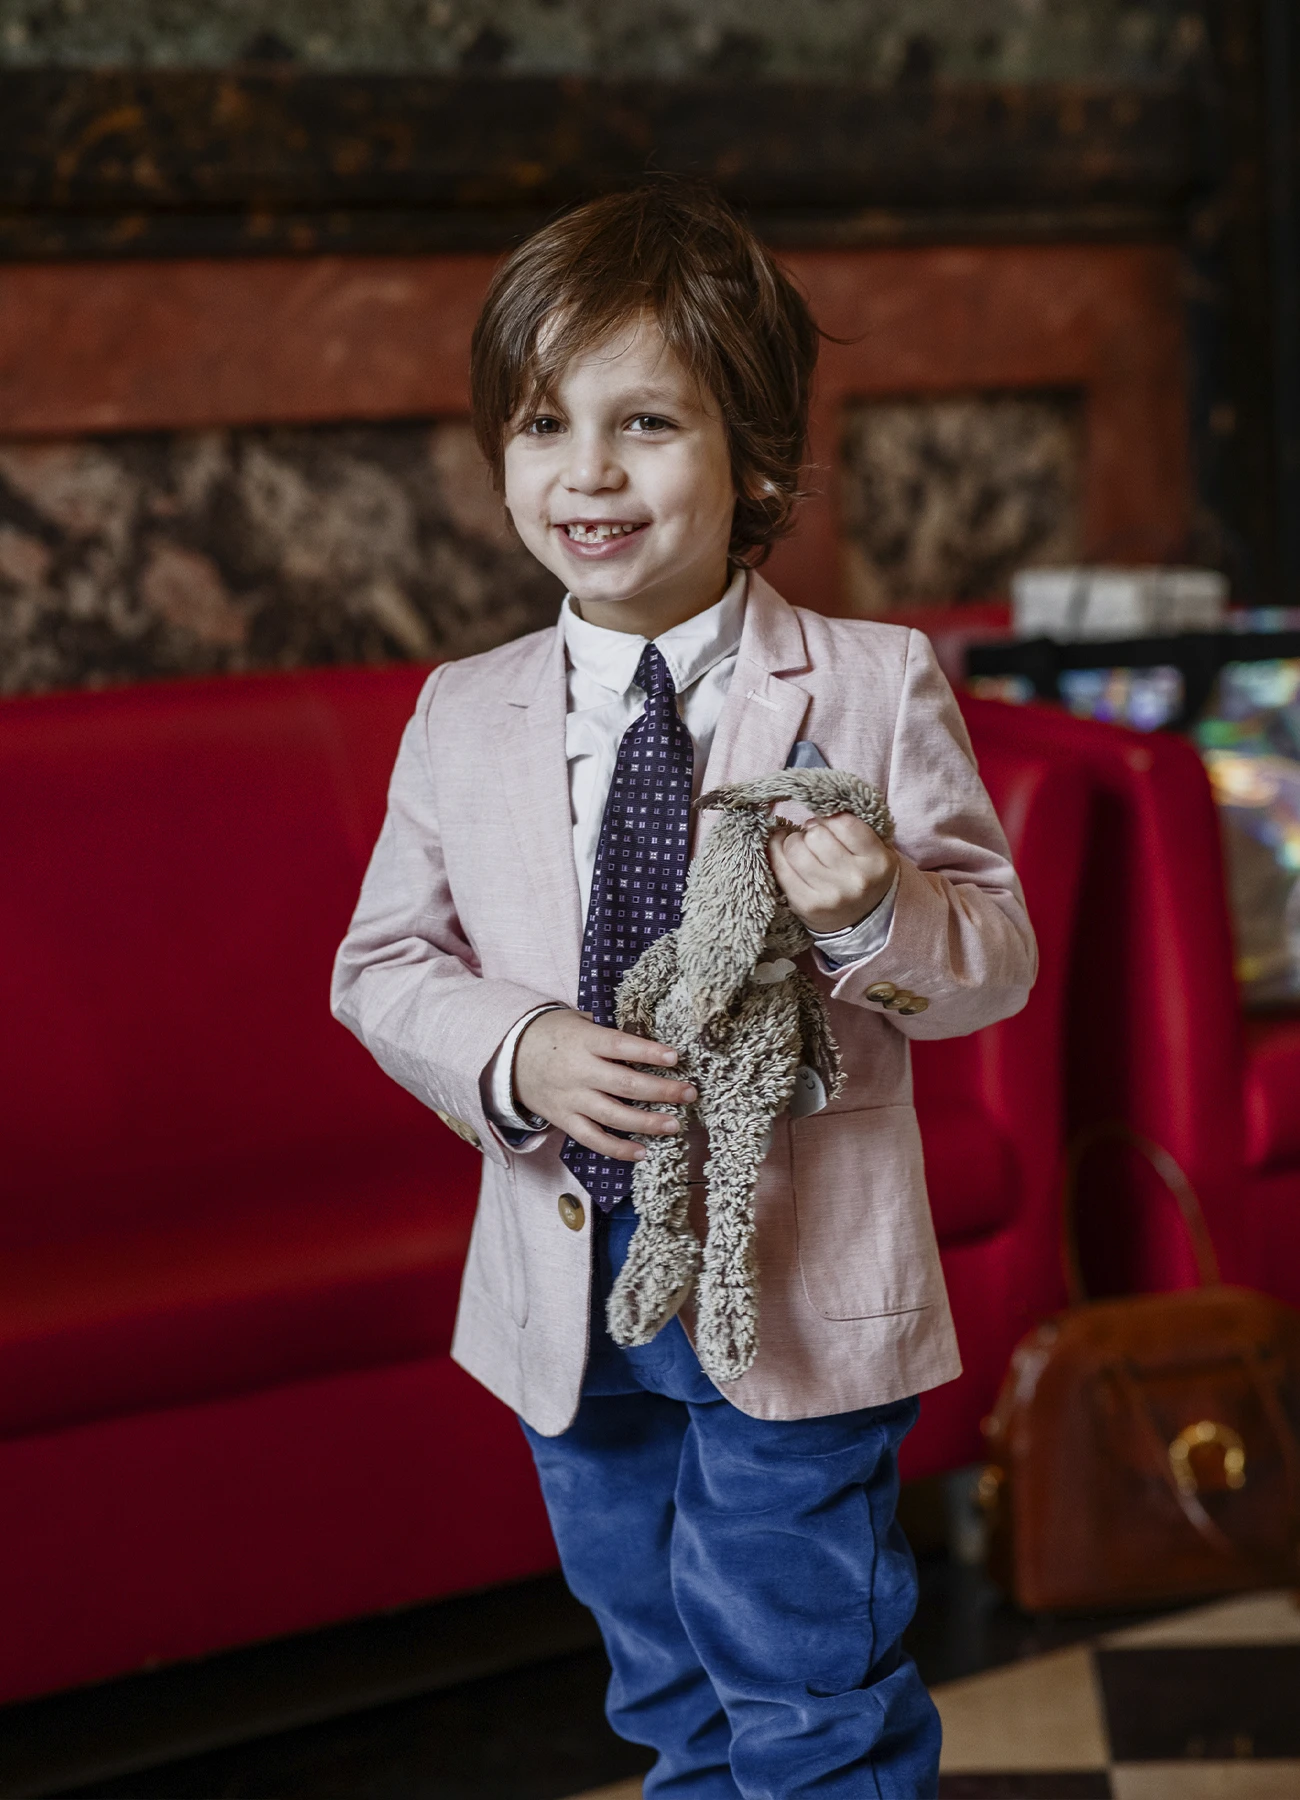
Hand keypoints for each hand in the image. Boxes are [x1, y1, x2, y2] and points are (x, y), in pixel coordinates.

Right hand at [514, 1009, 696, 1161]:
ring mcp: (571, 1098)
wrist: (509, 1055)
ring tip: (674, 1124)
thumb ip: (609, 1033)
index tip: (676, 1057)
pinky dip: (618, 1149)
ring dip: (647, 1122)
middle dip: (661, 1090)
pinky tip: (642, 1152)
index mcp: (584, 1041)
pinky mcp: (564, 1119)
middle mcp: (578, 1071)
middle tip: (689, 1093)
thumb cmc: (553, 1034)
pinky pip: (593, 1139)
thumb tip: (649, 1043)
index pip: (621, 1046)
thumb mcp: (578, 1021)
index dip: (649, 1052)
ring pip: (613, 1115)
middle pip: (625, 1084)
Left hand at [768, 813, 897, 935]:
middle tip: (813, 837)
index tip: (825, 822)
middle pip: (816, 835)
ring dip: (793, 842)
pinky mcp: (806, 905)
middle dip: (810, 831)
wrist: (863, 920)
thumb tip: (816, 805)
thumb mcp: (876, 849)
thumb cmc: (865, 874)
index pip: (844, 823)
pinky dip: (777, 854)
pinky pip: (781, 869)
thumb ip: (856, 826)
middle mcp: (854, 879)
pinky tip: (783, 851)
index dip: (828, 817)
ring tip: (800, 846)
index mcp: (877, 861)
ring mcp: (829, 895)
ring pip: (795, 850)